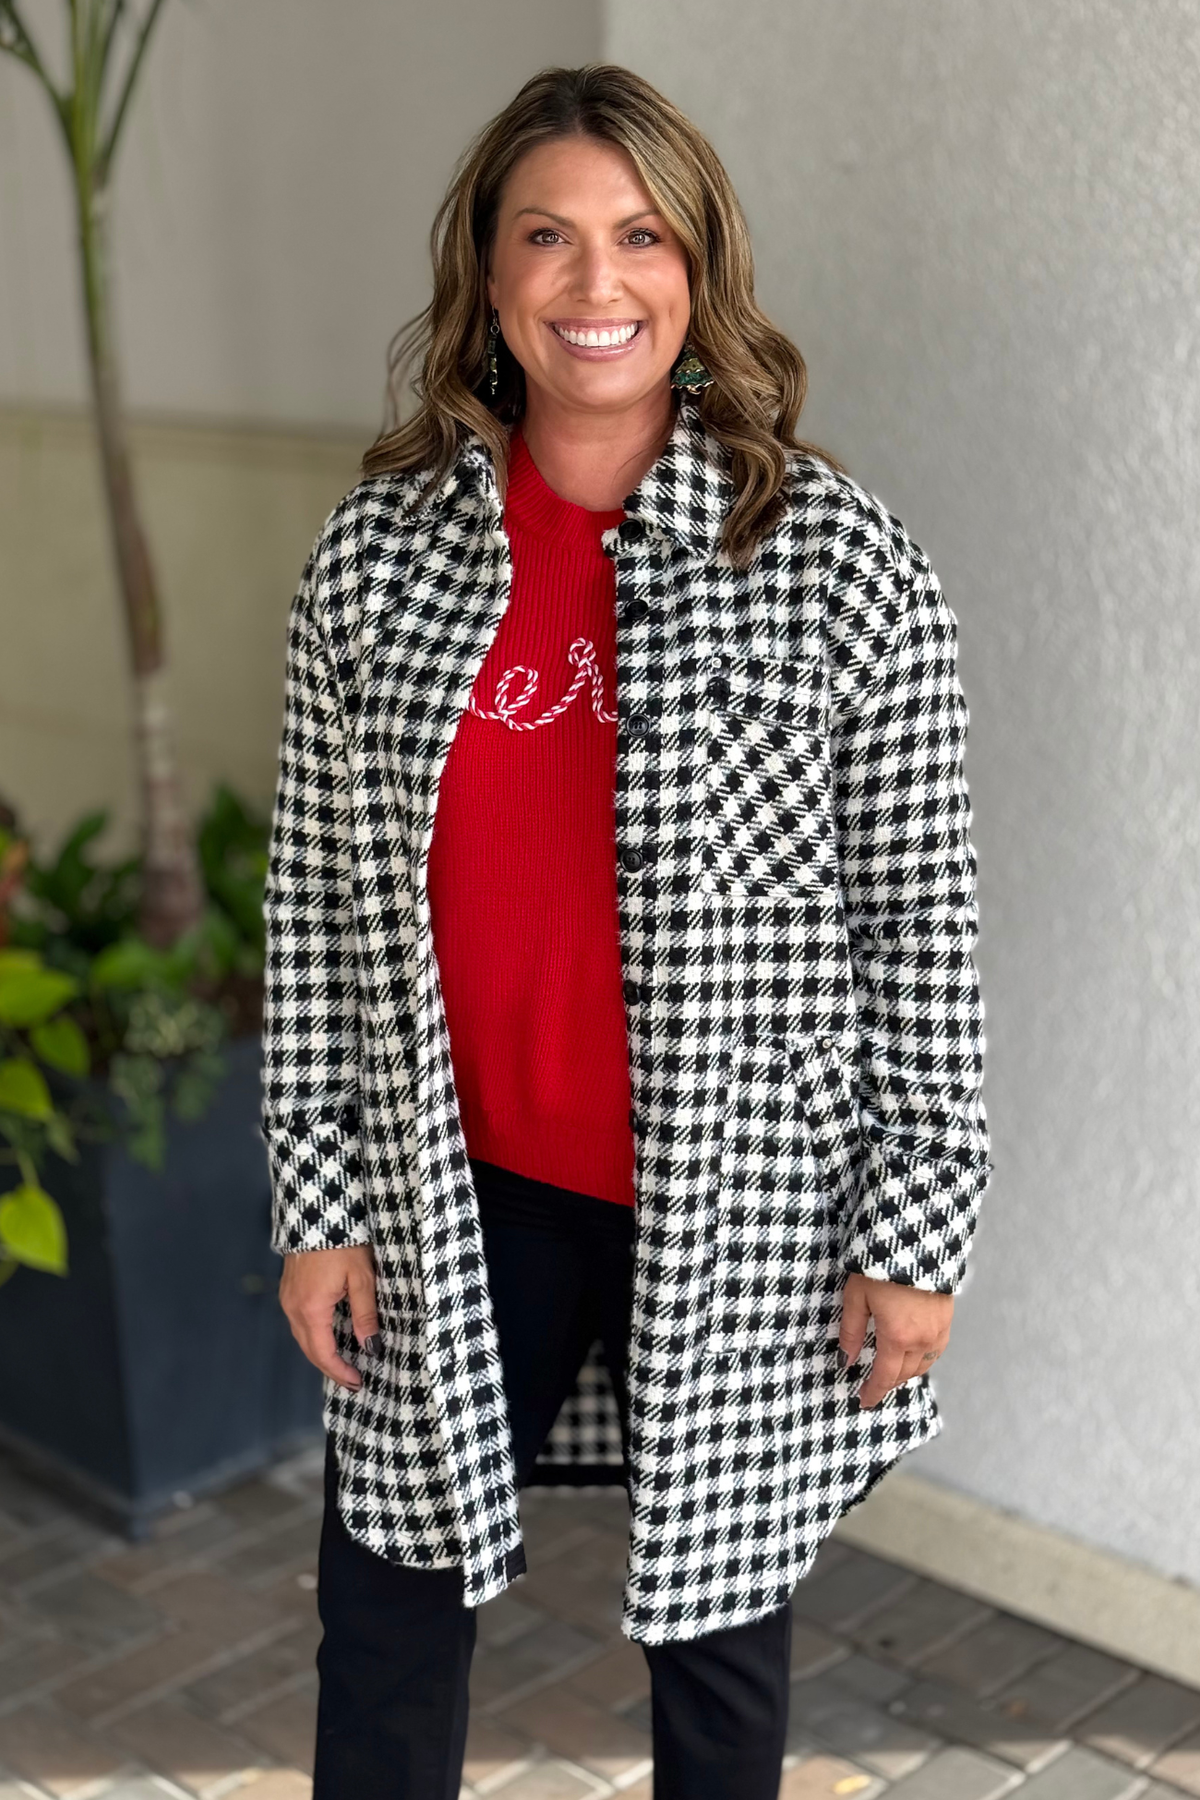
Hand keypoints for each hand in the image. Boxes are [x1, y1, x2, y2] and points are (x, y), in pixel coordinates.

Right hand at [279, 1244, 379, 1390]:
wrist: (319, 1210)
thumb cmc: (344, 1242)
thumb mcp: (362, 1279)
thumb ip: (365, 1315)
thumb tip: (370, 1348)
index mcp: (311, 1309)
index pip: (323, 1353)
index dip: (340, 1372)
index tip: (358, 1383)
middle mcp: (293, 1308)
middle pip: (309, 1349)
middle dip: (330, 1368)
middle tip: (352, 1380)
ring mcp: (287, 1298)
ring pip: (302, 1337)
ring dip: (321, 1353)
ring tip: (343, 1363)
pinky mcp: (289, 1289)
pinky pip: (299, 1322)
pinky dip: (314, 1336)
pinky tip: (329, 1337)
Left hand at [839, 1273, 952, 1408]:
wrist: (915, 1240)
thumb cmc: (880, 1266)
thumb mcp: (856, 1297)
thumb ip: (852, 1332)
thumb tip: (846, 1360)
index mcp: (897, 1337)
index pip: (885, 1376)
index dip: (874, 1392)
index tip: (864, 1400)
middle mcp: (921, 1339)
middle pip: (905, 1373)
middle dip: (889, 1381)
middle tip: (873, 1383)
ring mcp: (938, 1329)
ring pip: (924, 1364)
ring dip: (907, 1371)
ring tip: (892, 1369)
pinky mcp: (947, 1318)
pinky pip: (937, 1350)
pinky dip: (924, 1357)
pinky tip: (913, 1352)